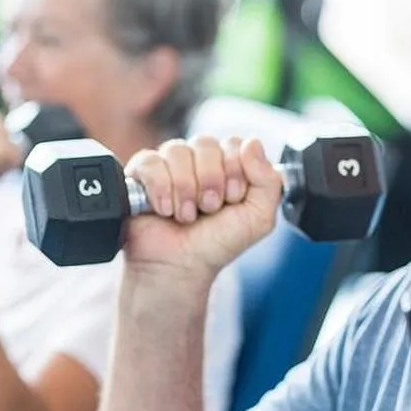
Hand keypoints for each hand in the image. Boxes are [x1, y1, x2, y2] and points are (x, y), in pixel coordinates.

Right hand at [123, 136, 281, 282]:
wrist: (180, 267)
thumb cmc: (217, 244)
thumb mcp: (258, 218)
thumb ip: (269, 181)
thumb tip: (253, 143)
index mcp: (228, 165)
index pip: (234, 143)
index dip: (234, 169)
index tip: (233, 198)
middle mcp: (199, 161)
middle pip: (206, 143)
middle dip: (211, 181)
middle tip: (209, 209)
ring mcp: (169, 165)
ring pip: (177, 150)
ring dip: (185, 189)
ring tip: (186, 216)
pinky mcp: (142, 174)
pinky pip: (151, 162)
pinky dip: (161, 189)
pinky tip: (165, 210)